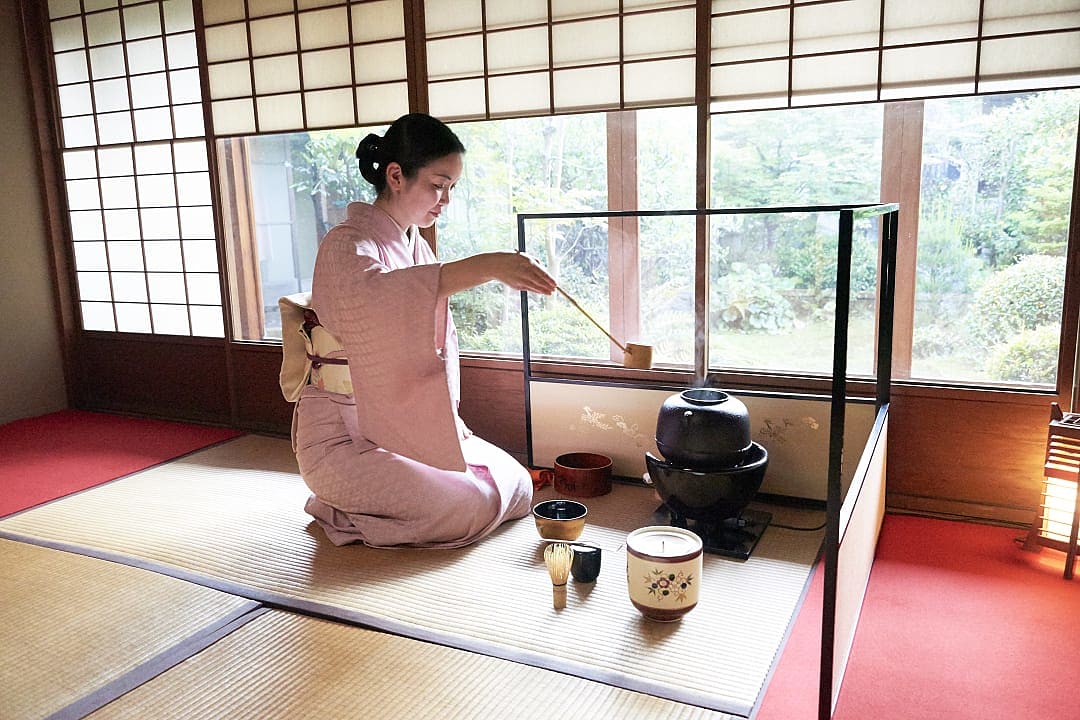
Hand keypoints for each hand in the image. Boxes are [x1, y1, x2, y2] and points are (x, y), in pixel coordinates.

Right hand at [439, 251, 556, 297]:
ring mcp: (519, 280)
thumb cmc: (510, 258)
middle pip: (539, 281)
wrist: (494, 265)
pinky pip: (528, 288)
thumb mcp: (523, 255)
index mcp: (527, 262)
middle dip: (547, 286)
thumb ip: (534, 261)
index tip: (555, 283)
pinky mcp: (516, 286)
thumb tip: (542, 267)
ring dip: (543, 290)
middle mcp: (524, 271)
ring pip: (534, 286)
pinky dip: (535, 290)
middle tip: (555, 289)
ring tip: (550, 293)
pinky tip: (541, 292)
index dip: (549, 279)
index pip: (541, 272)